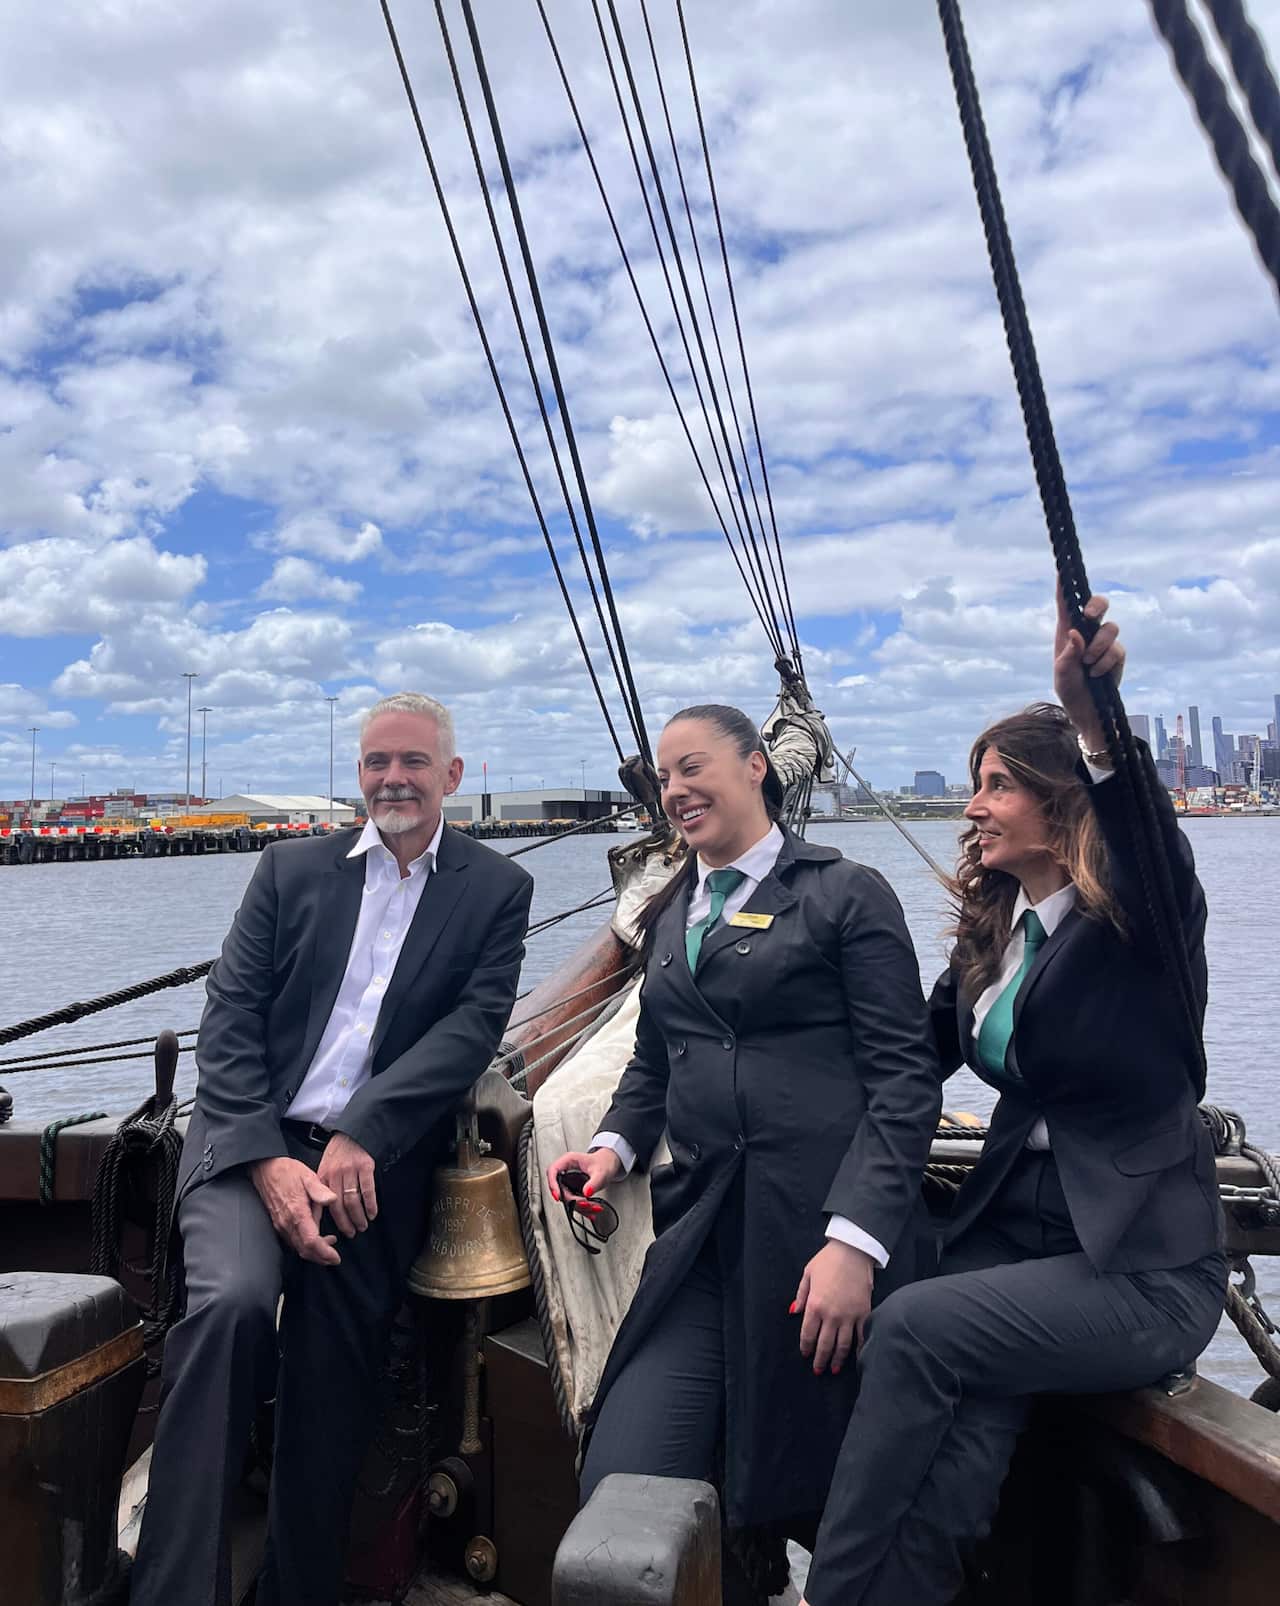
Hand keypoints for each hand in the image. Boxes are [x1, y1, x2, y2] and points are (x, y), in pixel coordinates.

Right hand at [250, 1156, 340, 1264]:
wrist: (265, 1170)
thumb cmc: (288, 1172)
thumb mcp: (308, 1176)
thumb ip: (320, 1190)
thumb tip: (332, 1200)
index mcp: (297, 1212)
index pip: (311, 1241)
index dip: (324, 1252)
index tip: (336, 1258)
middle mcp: (287, 1223)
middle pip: (304, 1250)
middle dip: (321, 1257)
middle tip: (335, 1258)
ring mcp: (281, 1225)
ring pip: (297, 1248)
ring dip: (314, 1252)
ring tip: (329, 1244)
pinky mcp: (278, 1224)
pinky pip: (292, 1242)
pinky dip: (305, 1245)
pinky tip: (315, 1237)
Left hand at [317, 1133, 378, 1237]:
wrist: (352, 1133)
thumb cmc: (338, 1154)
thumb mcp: (324, 1169)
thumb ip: (322, 1189)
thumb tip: (321, 1213)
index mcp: (323, 1177)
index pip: (324, 1205)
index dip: (331, 1220)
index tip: (336, 1232)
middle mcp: (335, 1175)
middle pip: (339, 1205)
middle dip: (346, 1223)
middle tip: (352, 1233)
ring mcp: (350, 1170)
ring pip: (353, 1200)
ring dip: (359, 1216)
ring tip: (363, 1226)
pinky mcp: (365, 1166)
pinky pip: (368, 1190)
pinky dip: (370, 1204)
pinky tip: (372, 1213)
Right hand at [546, 1147, 622, 1220]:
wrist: (609, 1164)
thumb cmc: (603, 1162)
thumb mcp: (601, 1172)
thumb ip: (594, 1183)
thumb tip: (586, 1193)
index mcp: (568, 1161)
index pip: (553, 1171)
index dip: (553, 1184)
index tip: (558, 1196)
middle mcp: (566, 1171)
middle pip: (560, 1188)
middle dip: (572, 1200)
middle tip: (586, 1204)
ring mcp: (569, 1181)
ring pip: (567, 1198)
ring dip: (580, 1206)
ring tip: (594, 1207)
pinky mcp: (573, 1190)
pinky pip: (574, 1201)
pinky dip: (583, 1208)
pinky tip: (591, 1211)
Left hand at [793, 1240, 874, 1375]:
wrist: (853, 1251)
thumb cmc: (828, 1260)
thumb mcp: (807, 1274)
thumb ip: (801, 1295)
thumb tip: (794, 1312)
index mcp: (815, 1305)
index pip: (808, 1334)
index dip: (806, 1347)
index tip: (805, 1354)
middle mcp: (831, 1314)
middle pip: (824, 1344)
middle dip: (820, 1360)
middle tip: (818, 1370)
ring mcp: (849, 1315)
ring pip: (843, 1345)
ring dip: (837, 1360)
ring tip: (833, 1369)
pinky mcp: (864, 1313)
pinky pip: (861, 1336)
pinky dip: (858, 1349)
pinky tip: (856, 1357)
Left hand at [1054, 586, 1124, 751]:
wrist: (1088, 711)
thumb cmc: (1069, 690)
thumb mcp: (1062, 675)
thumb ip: (1067, 656)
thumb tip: (1075, 633)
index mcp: (1067, 632)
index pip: (1066, 604)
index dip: (1065, 584)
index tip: (1063, 568)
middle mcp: (1087, 633)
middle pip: (1098, 604)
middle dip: (1097, 605)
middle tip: (1089, 615)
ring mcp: (1104, 643)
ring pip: (1111, 628)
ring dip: (1099, 647)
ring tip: (1088, 664)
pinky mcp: (1117, 655)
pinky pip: (1117, 650)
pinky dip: (1106, 662)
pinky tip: (1097, 674)